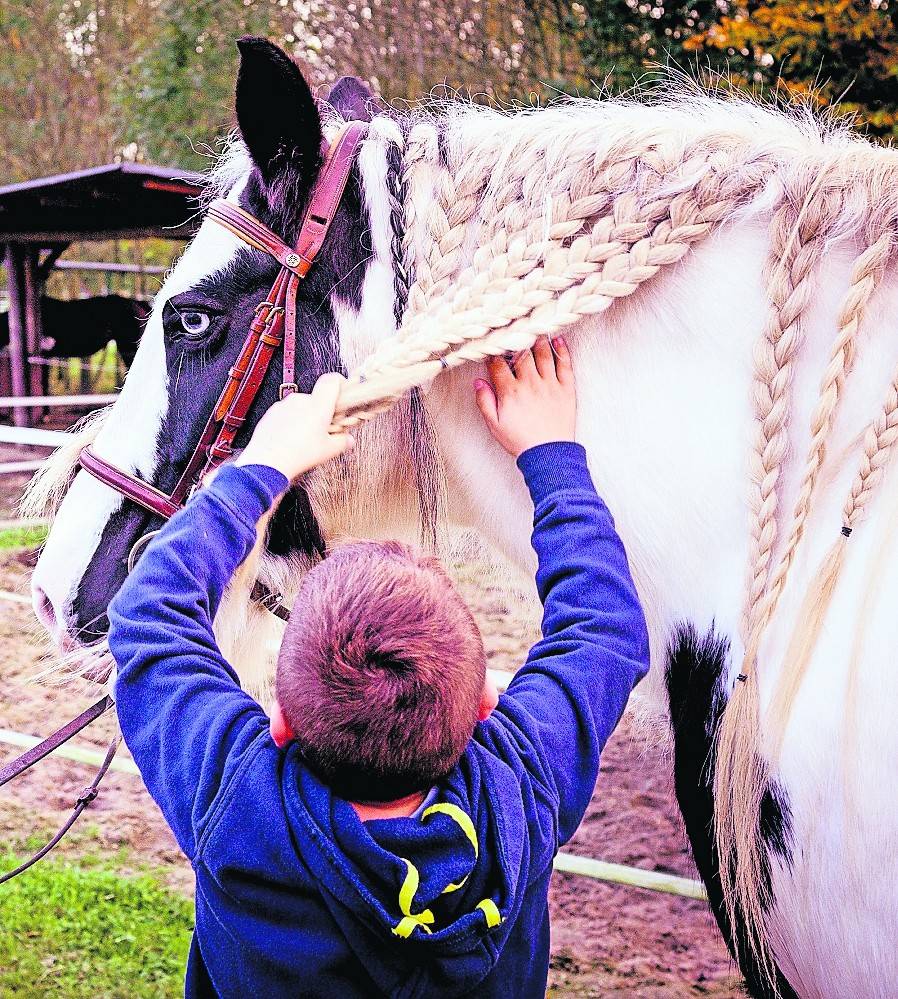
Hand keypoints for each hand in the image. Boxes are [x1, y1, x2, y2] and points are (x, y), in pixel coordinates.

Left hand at [235, 373, 353, 480]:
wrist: (268, 462)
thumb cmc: (297, 454)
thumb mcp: (328, 450)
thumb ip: (343, 441)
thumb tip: (348, 439)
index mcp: (318, 405)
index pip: (332, 380)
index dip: (340, 384)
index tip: (342, 395)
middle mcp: (301, 400)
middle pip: (317, 398)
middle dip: (323, 412)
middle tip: (325, 430)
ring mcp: (284, 405)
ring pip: (301, 406)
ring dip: (306, 418)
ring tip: (305, 439)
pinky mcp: (271, 413)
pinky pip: (287, 413)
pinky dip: (291, 422)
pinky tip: (291, 439)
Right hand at [474, 336, 575, 456]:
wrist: (549, 454)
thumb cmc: (520, 441)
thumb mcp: (495, 425)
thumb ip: (485, 402)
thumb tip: (478, 382)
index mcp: (510, 392)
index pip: (499, 364)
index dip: (494, 353)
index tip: (492, 348)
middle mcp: (530, 383)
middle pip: (522, 353)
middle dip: (516, 341)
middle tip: (515, 332)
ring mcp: (550, 384)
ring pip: (544, 354)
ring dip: (538, 340)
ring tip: (535, 329)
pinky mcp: (566, 389)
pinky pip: (565, 364)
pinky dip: (562, 350)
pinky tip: (558, 340)